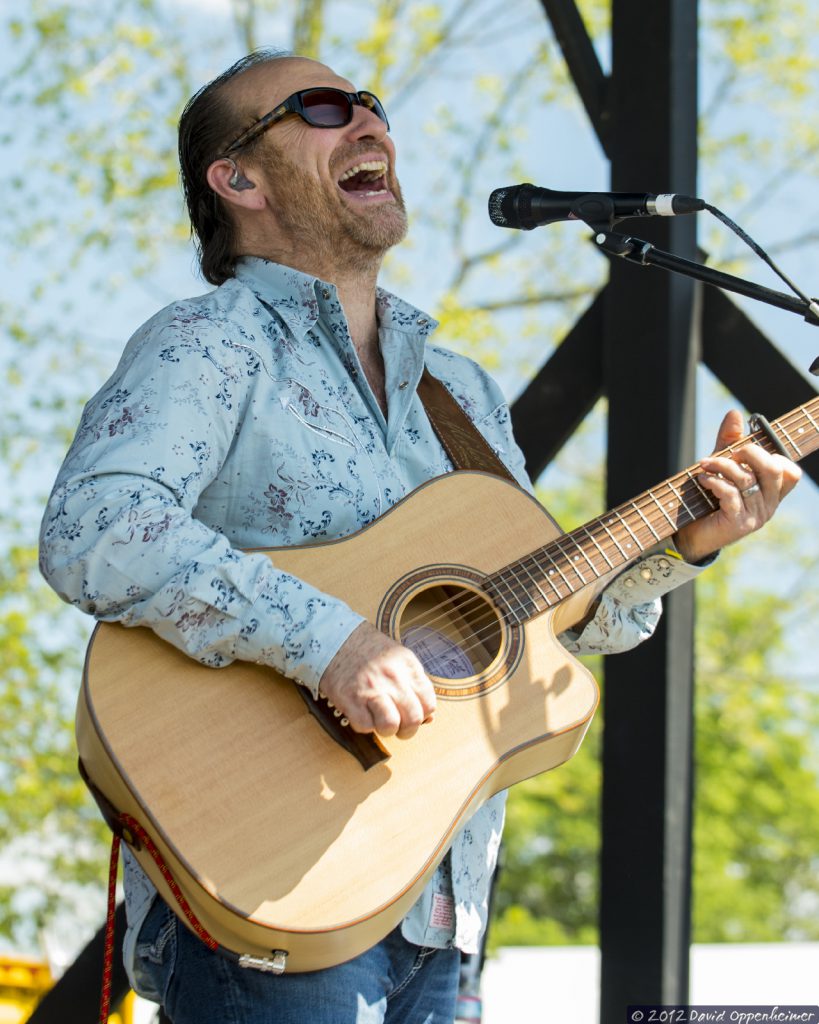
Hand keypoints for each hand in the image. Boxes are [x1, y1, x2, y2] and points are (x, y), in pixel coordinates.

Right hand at [318, 622, 436, 738]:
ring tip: (379, 721)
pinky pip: (365, 726)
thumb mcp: (398, 659)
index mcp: (408, 666)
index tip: (411, 715)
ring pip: (390, 726)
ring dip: (386, 730)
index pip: (429, 704)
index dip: (422, 716)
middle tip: (397, 725)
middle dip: (406, 730)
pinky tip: (361, 712)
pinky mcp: (350, 698)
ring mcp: (372, 688)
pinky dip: (363, 725)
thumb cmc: (368, 651)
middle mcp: (393, 677)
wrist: (335, 638)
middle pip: (413, 719)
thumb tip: (429, 719)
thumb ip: (414, 685)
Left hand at [674, 409, 801, 562]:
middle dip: (748, 452)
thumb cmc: (708, 499)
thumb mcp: (721, 466)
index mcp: (771, 491)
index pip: (790, 471)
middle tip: (726, 451)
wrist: (690, 534)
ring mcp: (757, 515)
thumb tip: (735, 413)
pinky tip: (702, 480)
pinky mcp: (739, 523)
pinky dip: (714, 482)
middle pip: (773, 468)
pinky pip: (731, 494)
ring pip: (747, 479)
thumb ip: (729, 441)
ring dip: (722, 465)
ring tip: (704, 464)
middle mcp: (769, 504)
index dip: (772, 454)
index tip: (744, 449)